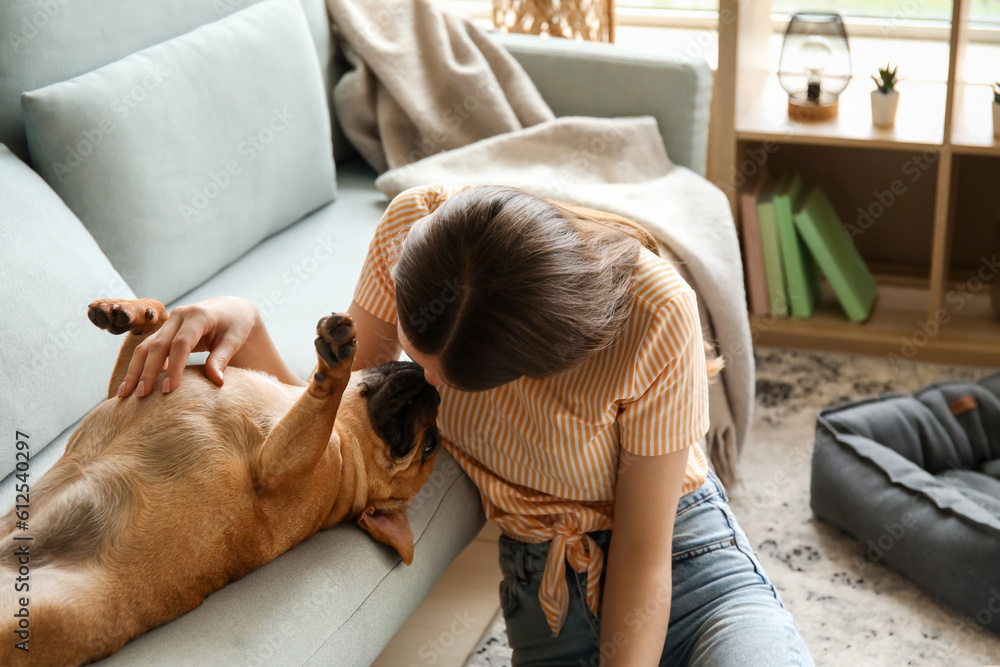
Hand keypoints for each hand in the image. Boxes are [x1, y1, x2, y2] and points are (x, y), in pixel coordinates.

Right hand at [118, 296, 259, 397]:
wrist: (231, 308)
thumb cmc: (236, 325)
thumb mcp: (234, 339)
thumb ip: (223, 359)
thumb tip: (216, 382)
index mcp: (198, 315)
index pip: (181, 343)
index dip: (174, 367)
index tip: (168, 390)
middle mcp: (179, 315)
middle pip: (157, 345)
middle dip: (147, 371)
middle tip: (141, 396)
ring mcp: (169, 322)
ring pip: (145, 346)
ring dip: (134, 370)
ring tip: (124, 395)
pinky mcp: (164, 331)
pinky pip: (147, 348)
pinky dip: (138, 366)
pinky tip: (130, 385)